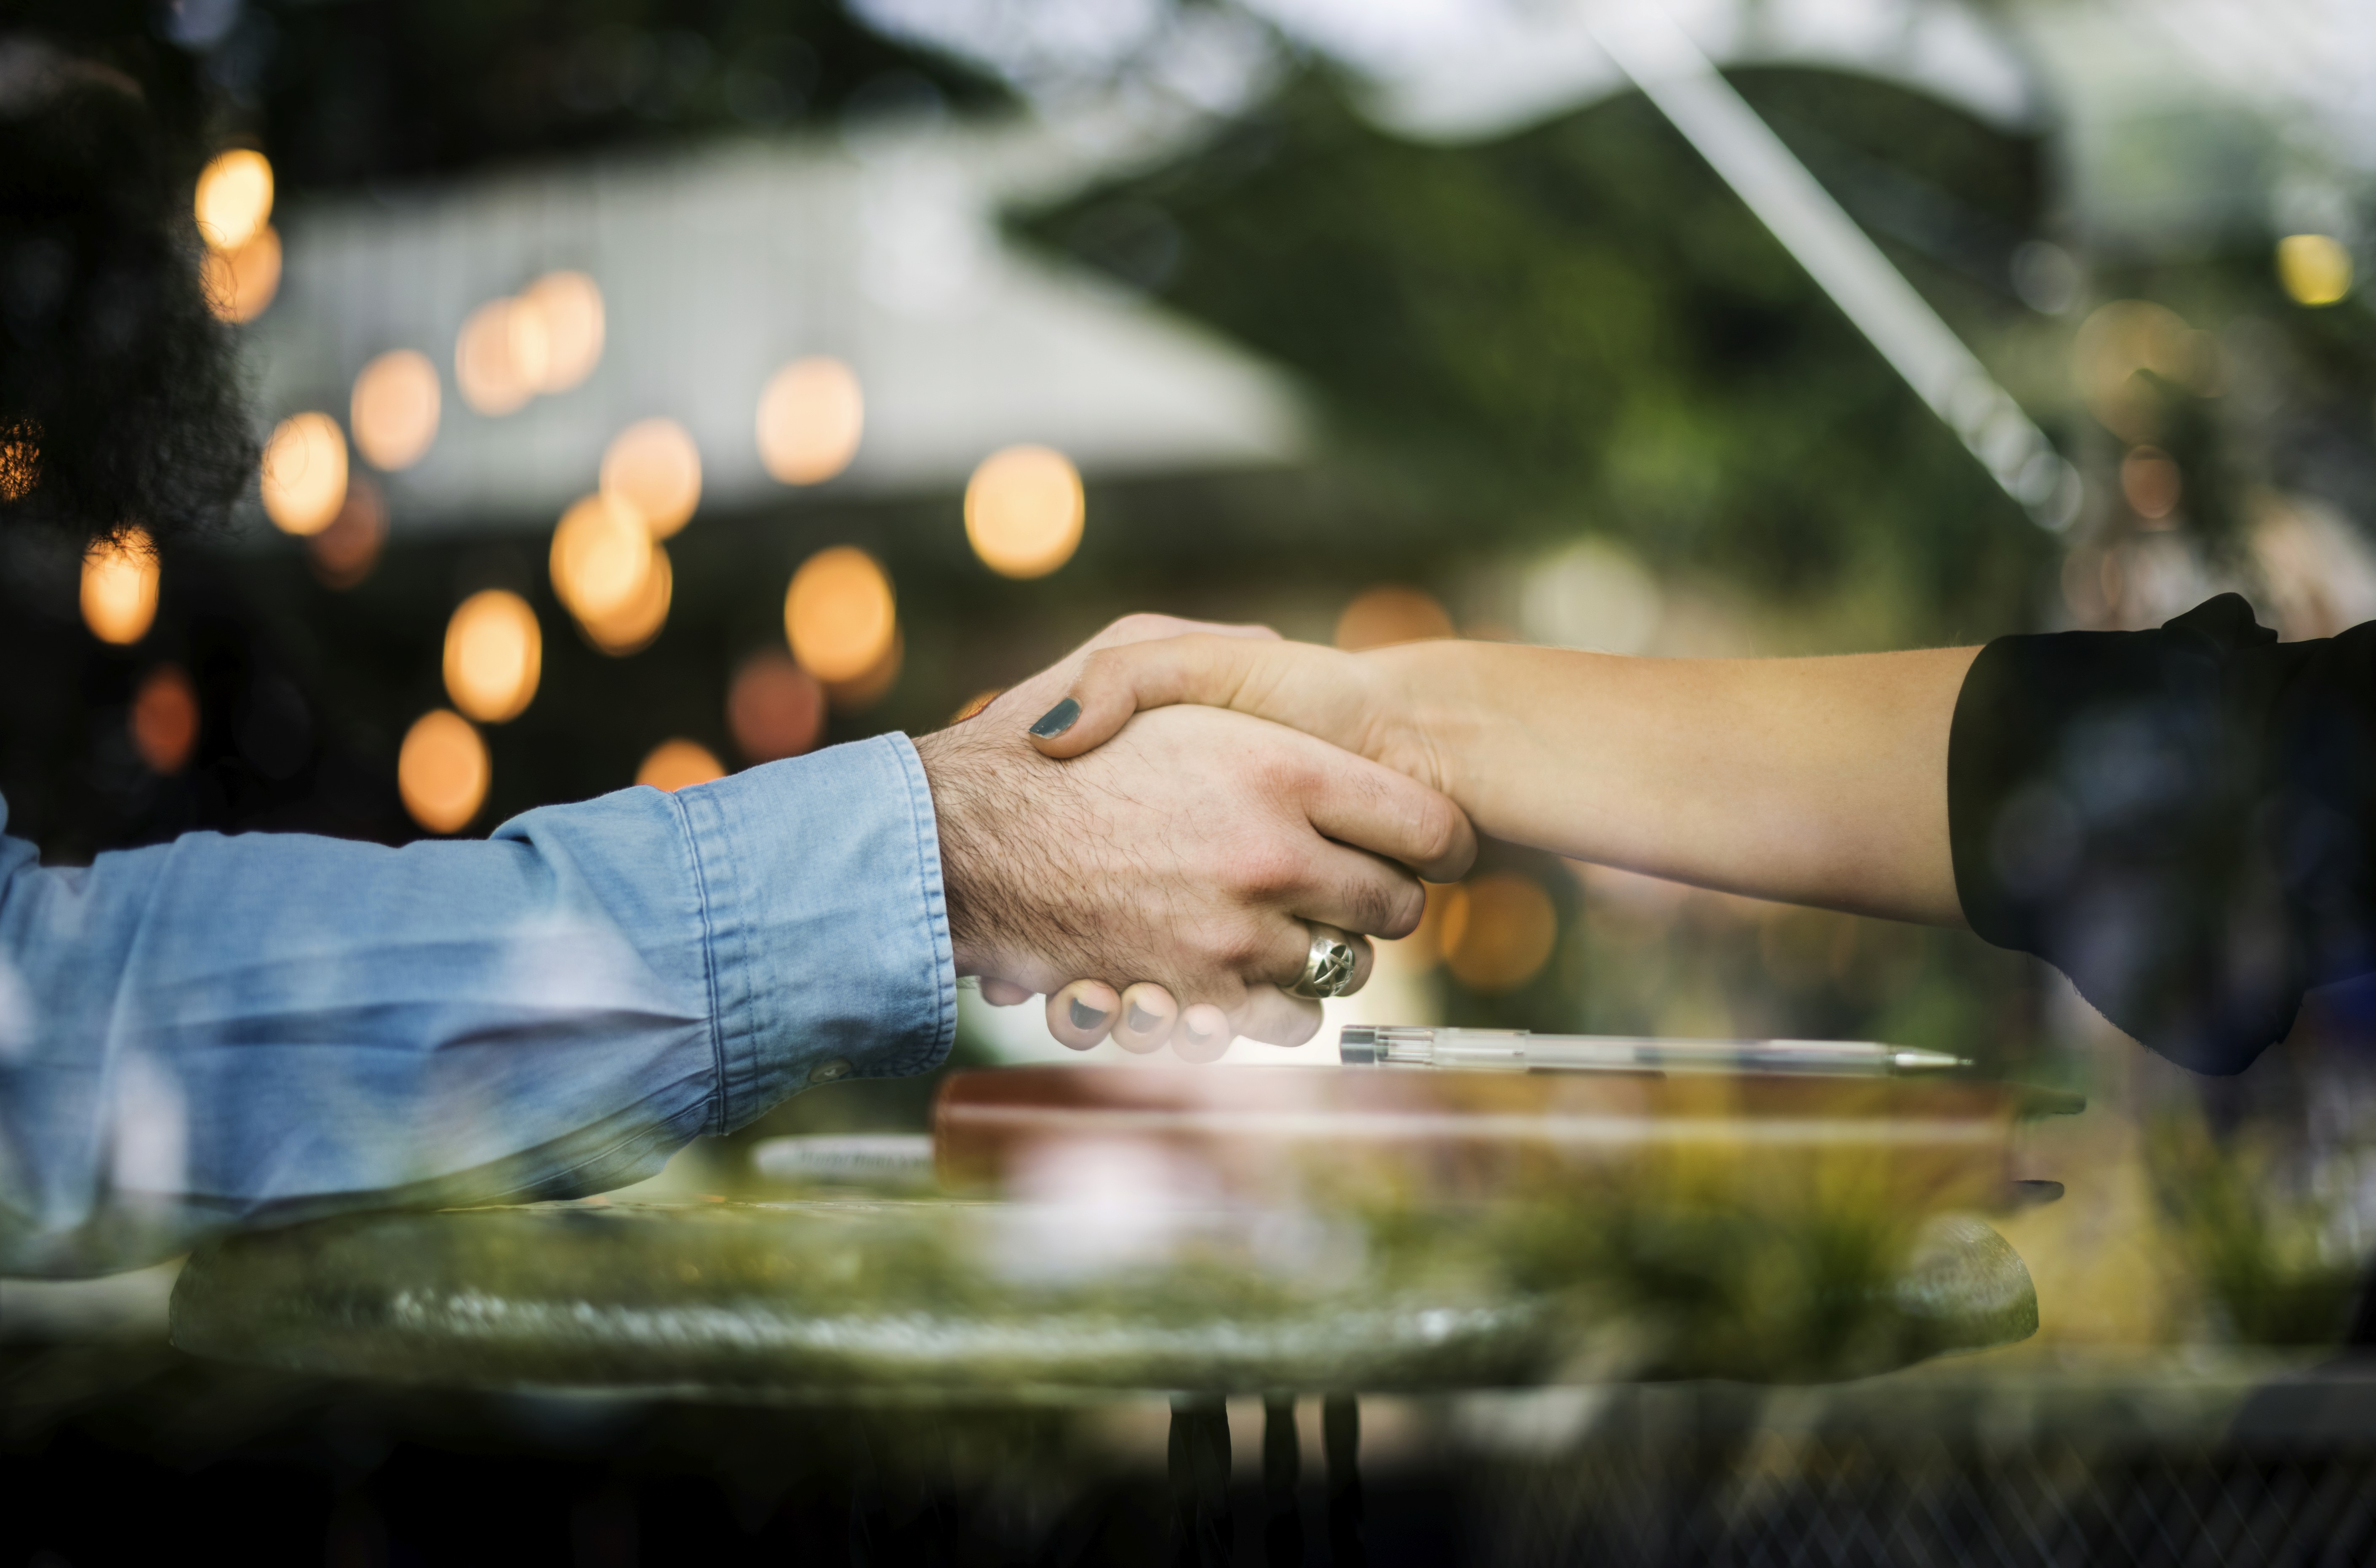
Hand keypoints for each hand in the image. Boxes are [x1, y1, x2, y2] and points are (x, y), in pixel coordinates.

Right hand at [914, 617, 1474, 1057]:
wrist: (958, 844)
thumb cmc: (1042, 748)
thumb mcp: (1127, 653)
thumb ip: (1217, 650)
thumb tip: (1279, 651)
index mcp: (1276, 769)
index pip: (1427, 827)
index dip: (1440, 841)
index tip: (1427, 845)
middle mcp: (1272, 857)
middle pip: (1396, 909)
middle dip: (1383, 898)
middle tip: (1350, 883)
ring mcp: (1237, 937)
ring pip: (1345, 969)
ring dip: (1327, 951)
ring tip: (1284, 922)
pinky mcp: (1198, 999)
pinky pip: (1289, 1022)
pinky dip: (1279, 1004)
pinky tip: (1246, 969)